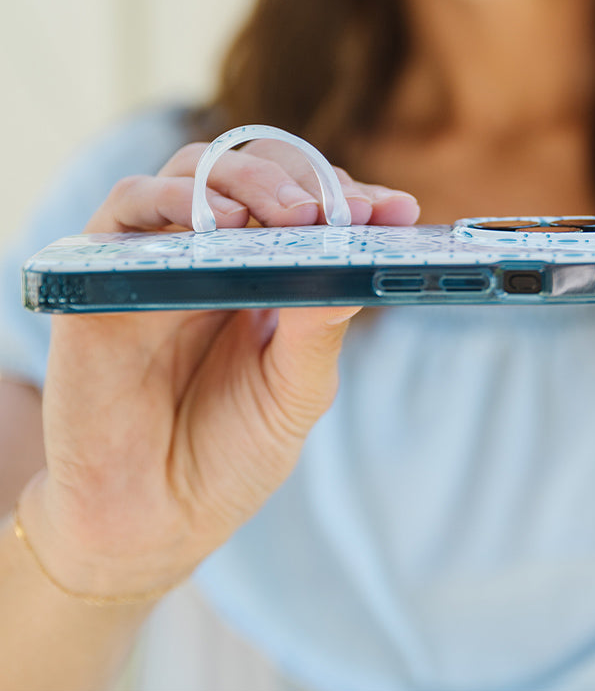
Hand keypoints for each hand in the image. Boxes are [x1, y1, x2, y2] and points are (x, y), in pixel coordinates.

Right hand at [22, 142, 418, 597]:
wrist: (147, 520)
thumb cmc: (225, 456)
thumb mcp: (292, 394)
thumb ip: (318, 331)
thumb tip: (357, 268)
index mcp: (267, 277)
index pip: (310, 207)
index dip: (351, 199)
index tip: (395, 212)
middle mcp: (214, 255)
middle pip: (256, 171)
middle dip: (304, 181)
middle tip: (338, 212)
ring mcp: (160, 256)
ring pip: (197, 171)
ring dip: (249, 178)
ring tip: (291, 217)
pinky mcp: (103, 270)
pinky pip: (129, 202)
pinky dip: (174, 196)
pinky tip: (218, 221)